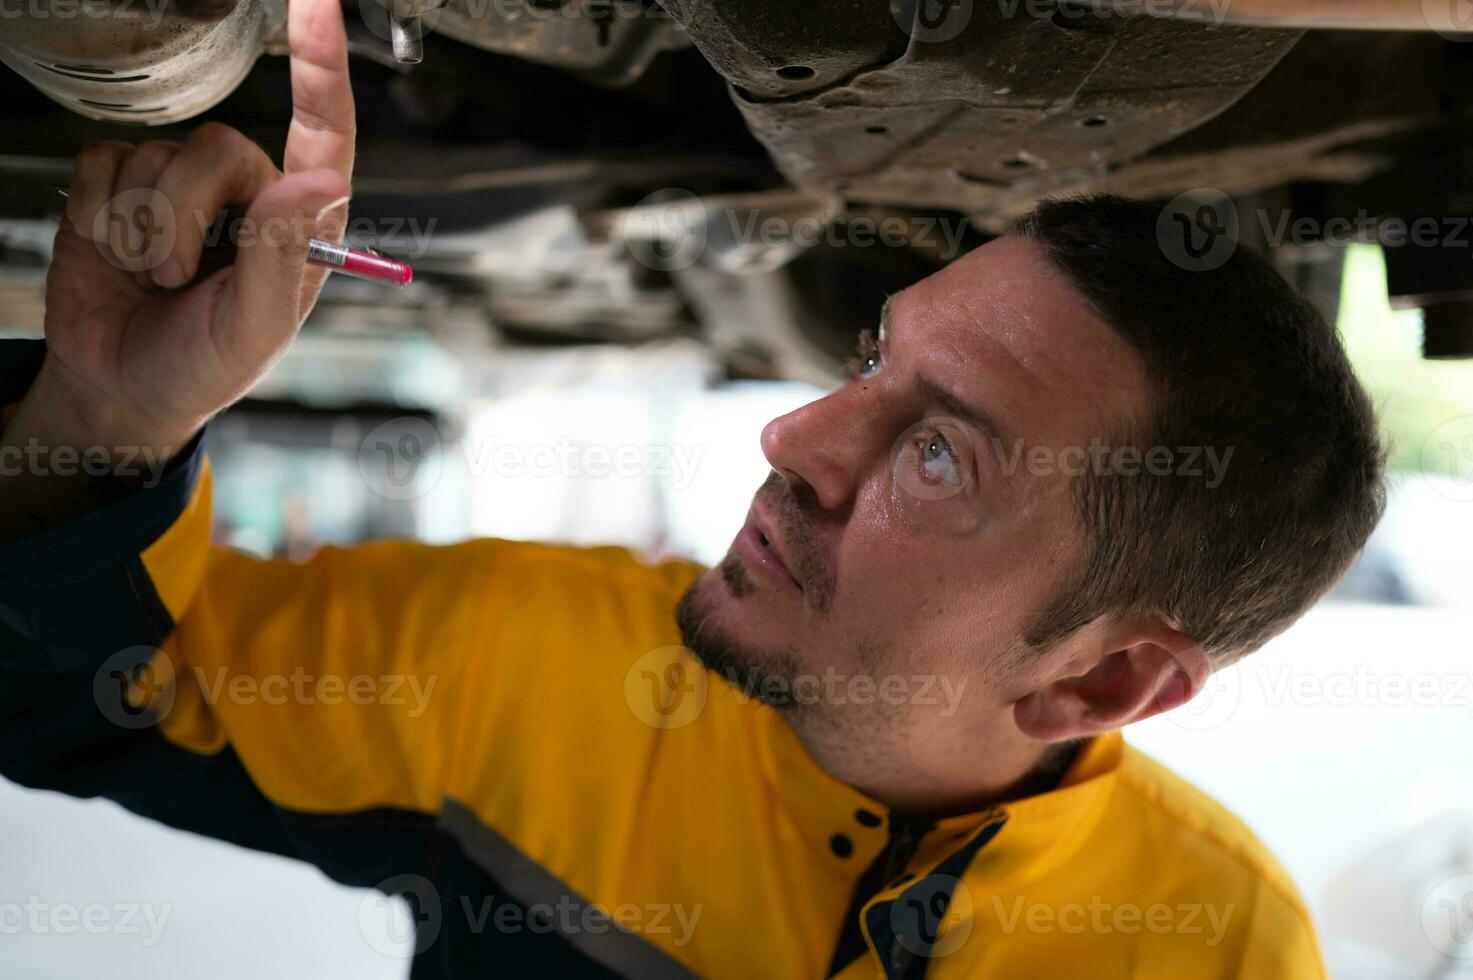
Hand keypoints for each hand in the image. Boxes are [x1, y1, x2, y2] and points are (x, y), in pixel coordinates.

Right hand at [36, 0, 355, 447]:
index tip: (318, 5)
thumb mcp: (253, 330)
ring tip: (149, 278)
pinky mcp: (118, 184)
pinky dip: (99, 218)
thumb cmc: (202, 367)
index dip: (322, 66)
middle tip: (173, 278)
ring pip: (154, 157)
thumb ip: (280, 255)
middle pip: (216, 147)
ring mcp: (181, 185)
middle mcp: (247, 194)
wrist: (120, 387)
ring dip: (141, 230)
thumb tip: (317, 181)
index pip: (324, 133)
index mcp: (299, 225)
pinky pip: (103, 164)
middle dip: (182, 218)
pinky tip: (112, 255)